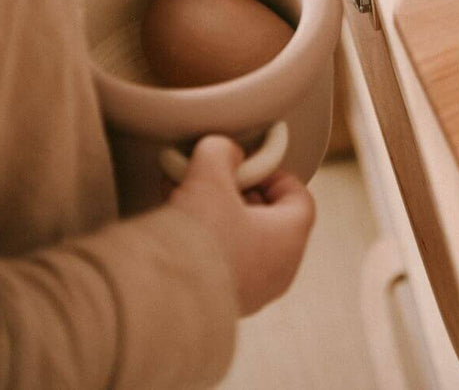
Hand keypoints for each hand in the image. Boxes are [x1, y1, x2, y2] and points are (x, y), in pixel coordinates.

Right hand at [167, 136, 314, 315]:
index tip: (248, 166)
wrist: (160, 298)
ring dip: (217, 216)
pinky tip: (174, 225)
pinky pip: (220, 265)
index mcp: (289, 239)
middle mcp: (277, 272)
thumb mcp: (211, 173)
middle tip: (214, 179)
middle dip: (239, 194)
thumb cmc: (200, 236)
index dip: (274, 174)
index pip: (298, 197)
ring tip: (185, 196)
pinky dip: (203, 242)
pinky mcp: (219, 308)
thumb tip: (224, 151)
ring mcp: (250, 294)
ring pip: (241, 241)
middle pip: (269, 219)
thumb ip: (222, 151)